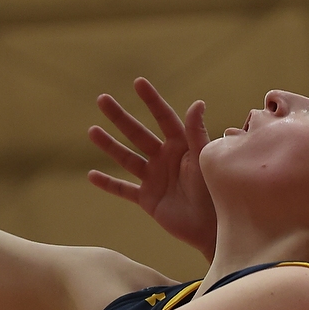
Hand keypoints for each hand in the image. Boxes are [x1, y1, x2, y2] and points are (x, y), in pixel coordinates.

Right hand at [86, 79, 216, 258]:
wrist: (214, 227)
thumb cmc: (217, 191)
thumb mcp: (206, 159)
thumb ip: (197, 133)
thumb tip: (197, 102)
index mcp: (182, 145)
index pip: (164, 118)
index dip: (151, 100)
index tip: (138, 82)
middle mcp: (165, 158)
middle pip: (138, 133)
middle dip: (120, 117)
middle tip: (102, 99)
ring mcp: (155, 178)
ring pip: (127, 158)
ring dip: (109, 145)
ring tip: (92, 131)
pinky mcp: (148, 199)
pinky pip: (124, 189)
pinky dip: (108, 184)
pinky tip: (91, 175)